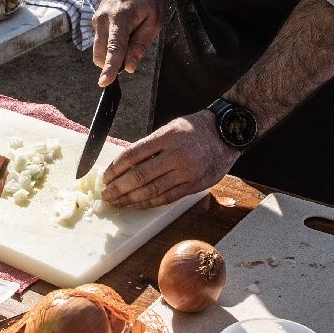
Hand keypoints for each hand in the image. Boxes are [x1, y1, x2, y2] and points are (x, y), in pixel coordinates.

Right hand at [92, 0, 161, 86]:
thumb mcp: (154, 20)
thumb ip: (141, 44)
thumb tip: (129, 67)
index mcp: (120, 18)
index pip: (114, 48)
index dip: (110, 67)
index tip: (104, 82)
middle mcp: (103, 20)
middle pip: (101, 55)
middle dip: (114, 62)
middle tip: (134, 48)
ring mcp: (96, 20)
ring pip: (99, 50)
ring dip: (112, 53)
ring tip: (130, 34)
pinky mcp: (95, 21)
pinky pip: (100, 42)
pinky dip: (110, 44)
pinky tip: (123, 30)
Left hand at [102, 112, 236, 208]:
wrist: (228, 133)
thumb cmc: (196, 129)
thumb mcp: (170, 128)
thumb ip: (150, 146)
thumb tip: (124, 165)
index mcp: (167, 137)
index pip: (132, 155)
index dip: (115, 169)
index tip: (106, 177)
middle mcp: (176, 155)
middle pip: (139, 176)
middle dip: (118, 188)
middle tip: (106, 194)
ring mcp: (187, 172)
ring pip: (152, 191)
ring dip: (130, 199)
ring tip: (117, 202)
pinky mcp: (194, 185)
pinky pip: (167, 198)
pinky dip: (148, 203)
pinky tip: (136, 204)